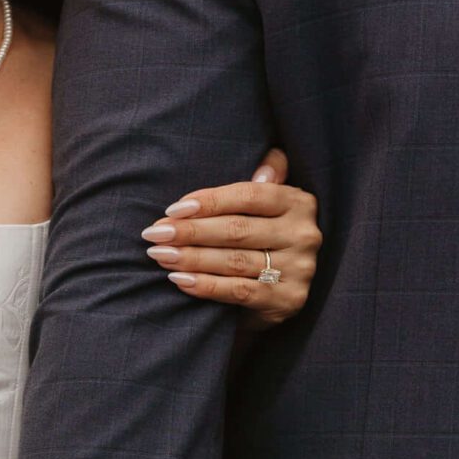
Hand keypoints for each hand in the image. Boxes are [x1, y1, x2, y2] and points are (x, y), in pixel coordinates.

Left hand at [141, 149, 322, 324]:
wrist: (279, 298)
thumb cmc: (264, 243)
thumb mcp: (268, 210)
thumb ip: (265, 184)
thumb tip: (269, 158)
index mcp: (299, 202)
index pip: (248, 195)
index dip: (209, 201)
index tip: (172, 210)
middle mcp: (304, 234)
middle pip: (237, 229)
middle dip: (190, 231)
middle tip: (155, 234)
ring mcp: (299, 269)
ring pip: (234, 261)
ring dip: (191, 258)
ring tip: (160, 255)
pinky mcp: (288, 300)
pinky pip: (238, 291)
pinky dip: (205, 285)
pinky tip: (180, 280)